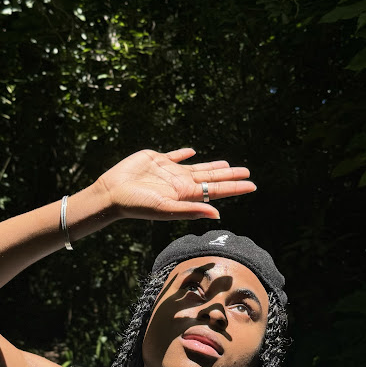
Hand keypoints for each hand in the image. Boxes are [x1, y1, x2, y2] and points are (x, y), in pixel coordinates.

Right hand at [93, 148, 255, 221]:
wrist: (112, 193)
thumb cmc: (137, 204)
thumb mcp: (166, 209)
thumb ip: (191, 211)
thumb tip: (218, 214)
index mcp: (185, 195)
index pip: (216, 191)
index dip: (235, 188)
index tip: (253, 185)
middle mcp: (180, 184)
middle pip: (211, 178)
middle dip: (230, 176)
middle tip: (247, 172)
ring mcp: (169, 172)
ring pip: (197, 168)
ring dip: (212, 166)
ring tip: (227, 165)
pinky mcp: (156, 160)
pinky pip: (175, 156)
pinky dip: (184, 154)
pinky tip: (192, 151)